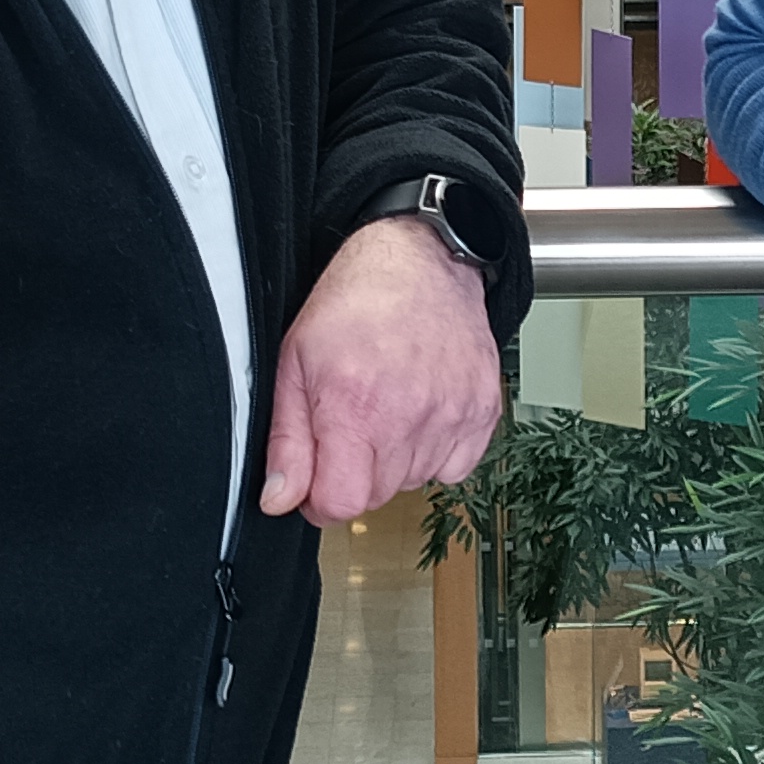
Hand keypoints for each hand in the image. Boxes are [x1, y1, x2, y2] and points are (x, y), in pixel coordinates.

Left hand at [260, 214, 502, 524]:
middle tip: (350, 422)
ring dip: (395, 459)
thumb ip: (286, 441)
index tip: (316, 476)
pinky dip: (435, 450)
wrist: (422, 260)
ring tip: (388, 405)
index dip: (319, 499)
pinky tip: (421, 410)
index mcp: (355, 405)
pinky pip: (455, 467)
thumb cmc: (356, 302)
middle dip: (355, 473)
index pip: (341, 503)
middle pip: (377, 496)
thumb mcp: (294, 363)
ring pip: (414, 481)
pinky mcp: (484, 410)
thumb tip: (279, 499)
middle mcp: (409, 414)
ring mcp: (453, 413)